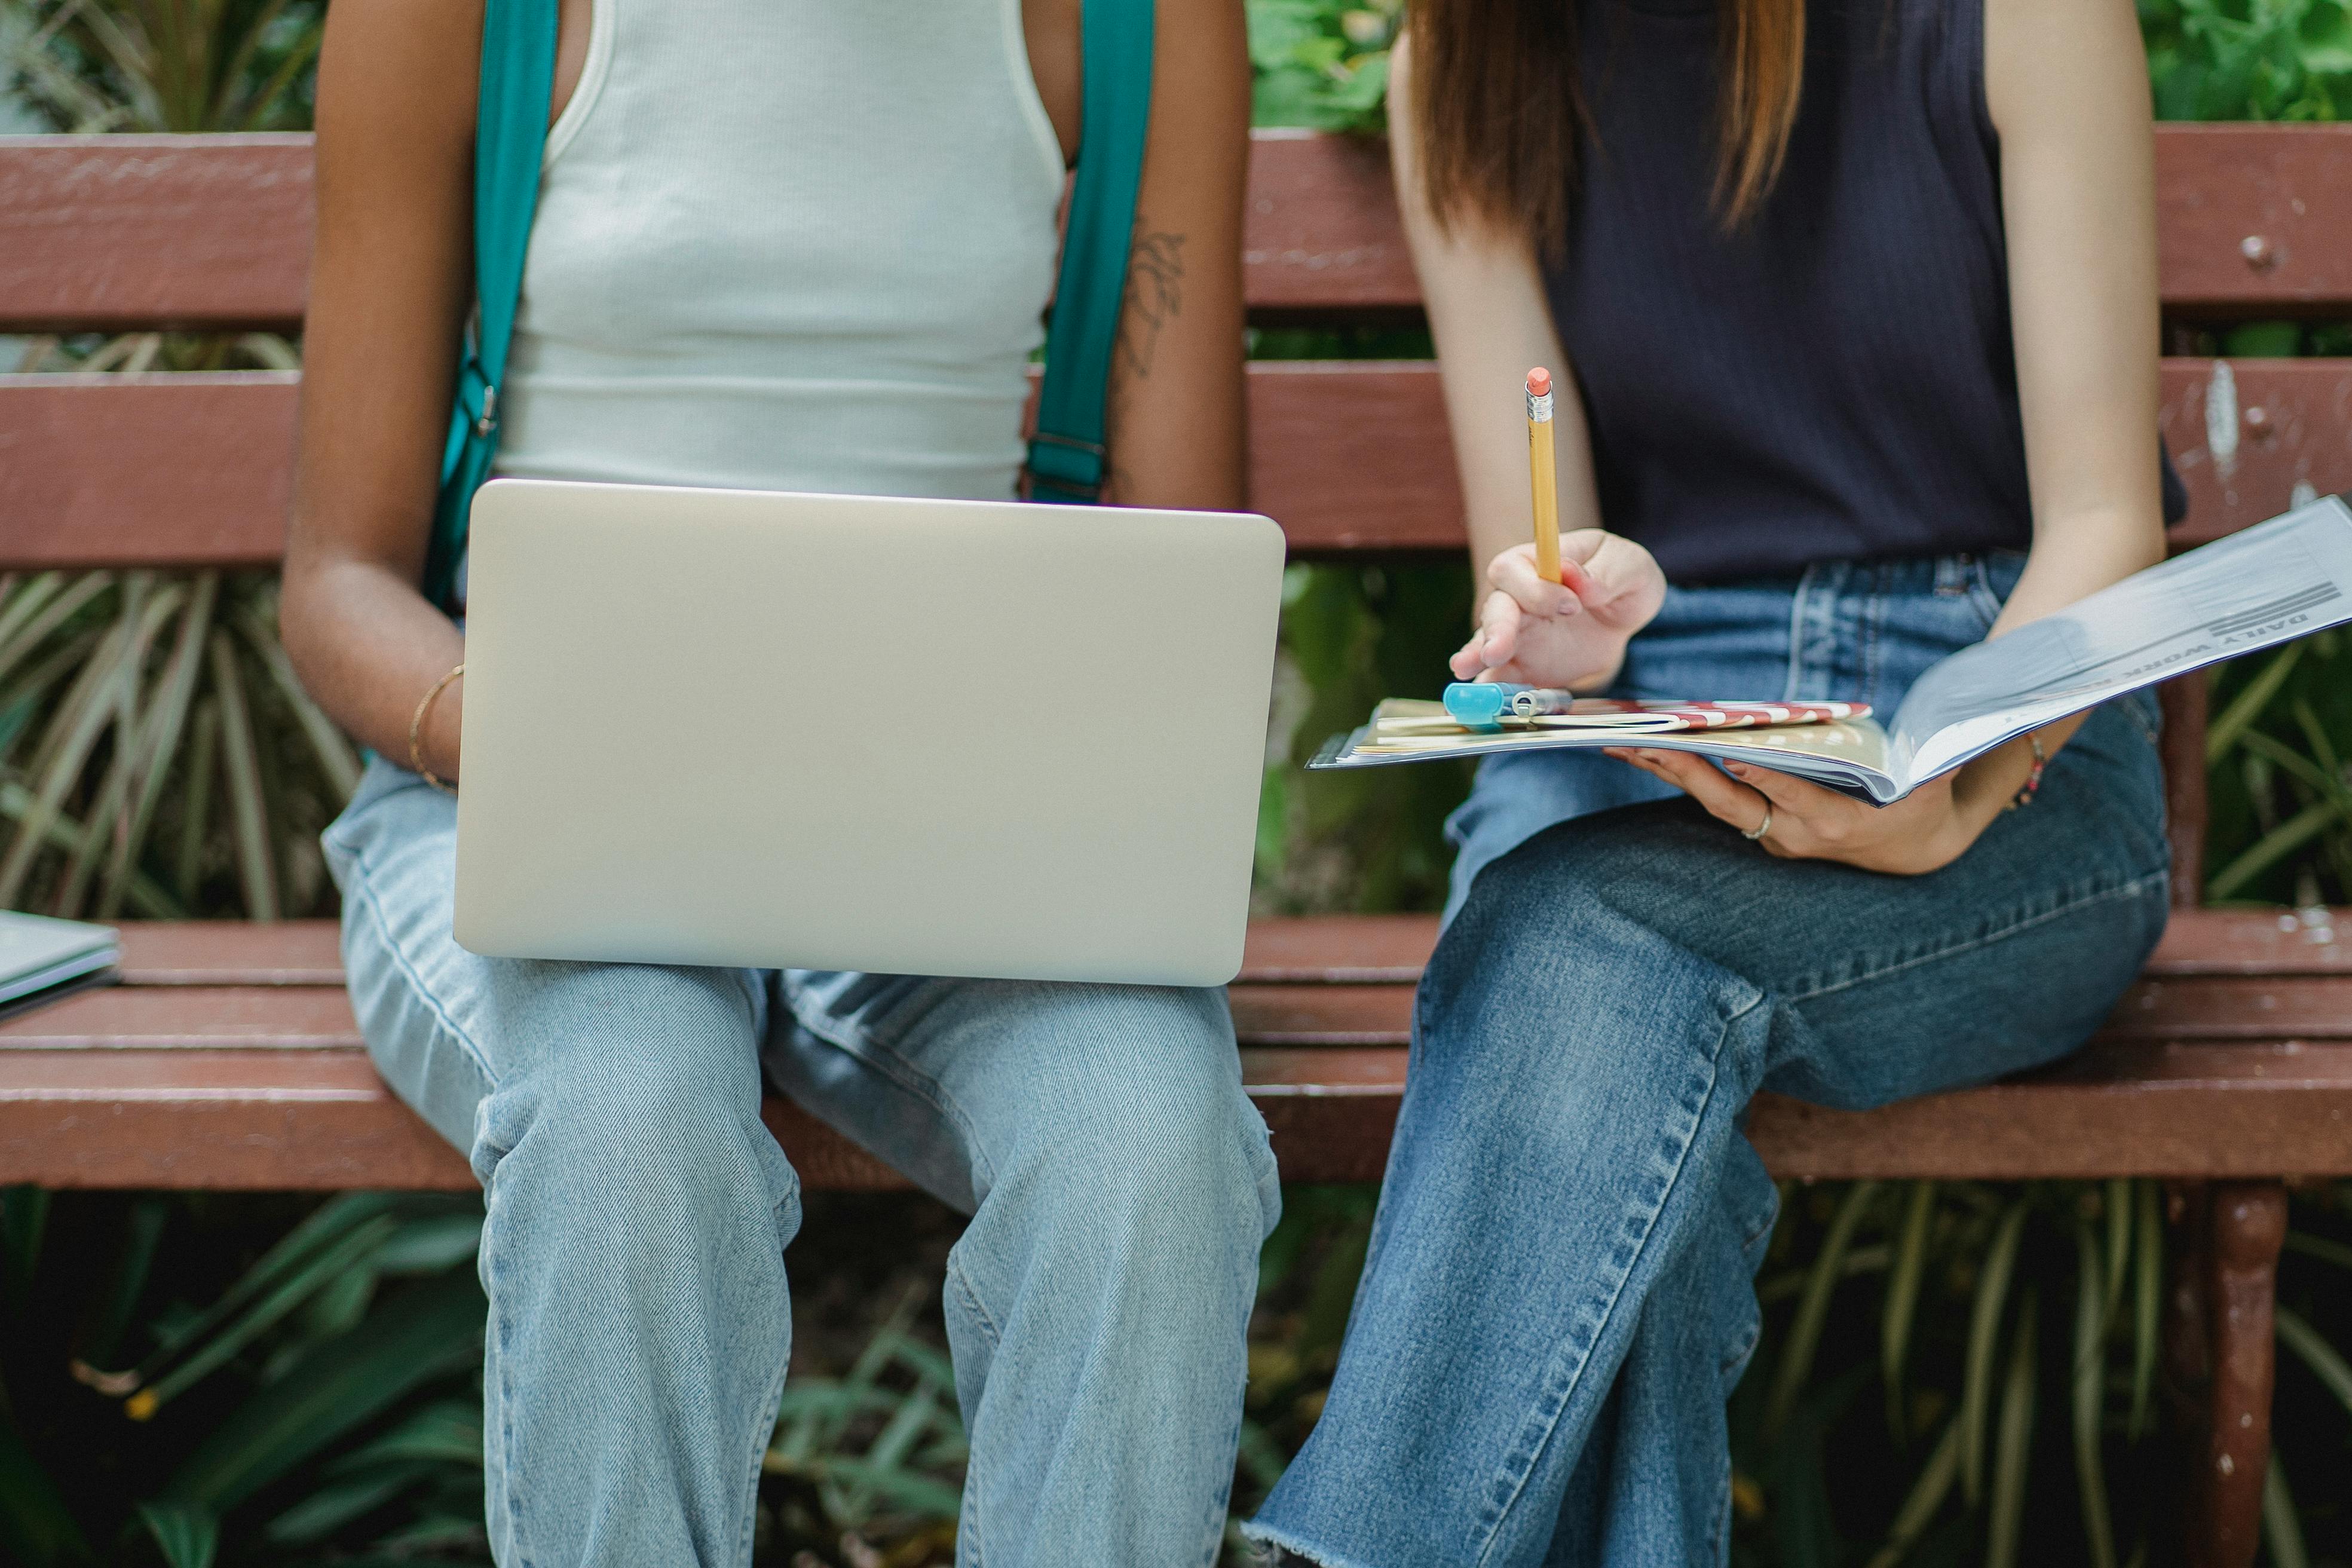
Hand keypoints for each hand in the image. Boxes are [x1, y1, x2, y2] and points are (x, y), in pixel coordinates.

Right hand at [1450, 530, 1665, 690]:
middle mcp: (1518, 598)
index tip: (1573, 605)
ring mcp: (1517, 635)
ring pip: (1488, 643)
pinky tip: (1481, 700)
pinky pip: (1502, 678)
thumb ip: (1606, 573)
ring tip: (1465, 670)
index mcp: (1538, 563)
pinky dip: (1491, 689)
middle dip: (1496, 629)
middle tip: (1499, 650)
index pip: (1516, 569)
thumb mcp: (1629, 565)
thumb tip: (1574, 578)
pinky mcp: (1523, 666)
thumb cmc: (1622, 578)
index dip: (1536, 588)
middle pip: (1496, 608)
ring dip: (1477, 657)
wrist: (1624, 617)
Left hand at [1605, 748, 1994, 874]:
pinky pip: (1713, 795)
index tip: (1737, 756)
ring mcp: (1771, 833)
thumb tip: (1955, 740)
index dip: (1766, 777)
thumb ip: (1936, 764)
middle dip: (1686, 771)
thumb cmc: (1923, 807)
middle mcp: (1793, 834)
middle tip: (1641, 742)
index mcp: (1835, 823)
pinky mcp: (1759, 825)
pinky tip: (1642, 748)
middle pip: (1730, 801)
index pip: (1794, 797)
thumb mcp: (1934, 787)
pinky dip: (1679, 772)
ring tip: (1618, 740)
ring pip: (1711, 799)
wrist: (1911, 850)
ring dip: (1666, 770)